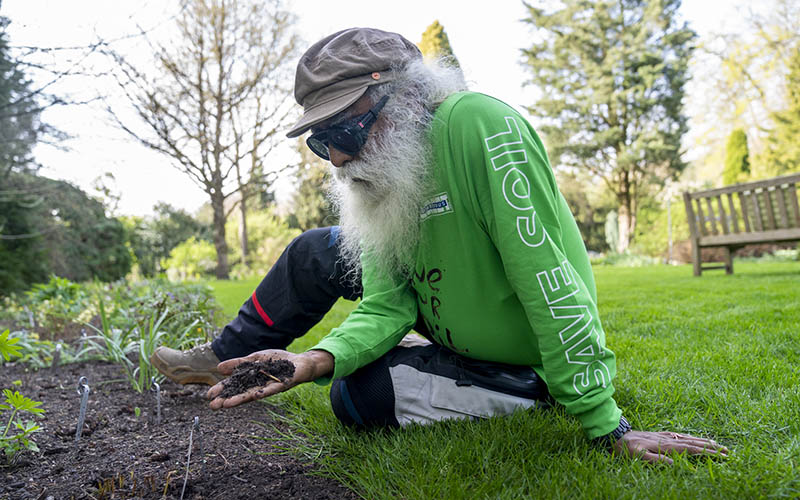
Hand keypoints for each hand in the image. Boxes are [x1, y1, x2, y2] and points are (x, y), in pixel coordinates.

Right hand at [206, 349, 333, 409]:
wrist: (301, 362)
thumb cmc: (279, 361)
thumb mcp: (256, 359)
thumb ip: (240, 363)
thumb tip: (219, 367)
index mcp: (252, 379)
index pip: (234, 386)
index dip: (222, 390)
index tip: (209, 396)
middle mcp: (259, 386)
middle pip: (240, 393)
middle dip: (227, 399)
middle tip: (212, 406)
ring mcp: (270, 387)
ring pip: (253, 395)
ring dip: (240, 400)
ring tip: (227, 404)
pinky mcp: (282, 384)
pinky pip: (272, 389)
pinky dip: (264, 392)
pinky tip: (255, 395)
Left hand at [613, 430, 728, 463]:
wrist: (614, 435)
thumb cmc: (626, 448)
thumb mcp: (638, 456)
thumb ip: (655, 460)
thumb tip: (674, 464)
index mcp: (666, 445)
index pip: (691, 449)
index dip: (707, 452)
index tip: (722, 455)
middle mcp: (668, 438)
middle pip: (693, 442)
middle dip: (710, 447)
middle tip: (727, 451)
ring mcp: (664, 436)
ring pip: (688, 438)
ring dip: (702, 441)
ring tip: (716, 444)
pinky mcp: (660, 435)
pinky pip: (680, 436)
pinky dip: (690, 438)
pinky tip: (693, 439)